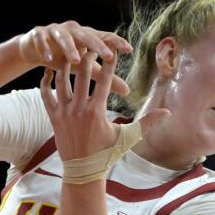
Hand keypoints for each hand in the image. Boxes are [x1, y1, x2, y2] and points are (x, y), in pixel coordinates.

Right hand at [17, 21, 130, 96]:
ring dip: (70, 48)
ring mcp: (55, 30)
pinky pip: (42, 40)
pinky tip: (49, 59)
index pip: (104, 37)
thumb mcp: (84, 68)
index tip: (129, 49)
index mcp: (86, 36)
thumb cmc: (63, 59)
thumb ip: (103, 77)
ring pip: (64, 37)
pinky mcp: (38, 34)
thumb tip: (127, 90)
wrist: (34, 50)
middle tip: (108, 56)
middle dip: (97, 45)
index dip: (116, 42)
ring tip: (76, 60)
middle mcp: (73, 30)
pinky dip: (45, 48)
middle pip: (87, 35)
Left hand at [41, 51, 168, 160]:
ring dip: (66, 65)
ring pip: (62, 81)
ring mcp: (64, 112)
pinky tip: (49, 70)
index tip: (112, 49)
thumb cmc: (107, 154)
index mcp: (97, 111)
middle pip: (82, 75)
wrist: (82, 171)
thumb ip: (148, 122)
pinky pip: (46, 94)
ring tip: (70, 51)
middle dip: (88, 57)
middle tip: (91, 43)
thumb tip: (168, 112)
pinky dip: (46, 81)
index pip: (104, 80)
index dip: (110, 63)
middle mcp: (79, 109)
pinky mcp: (53, 117)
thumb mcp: (129, 137)